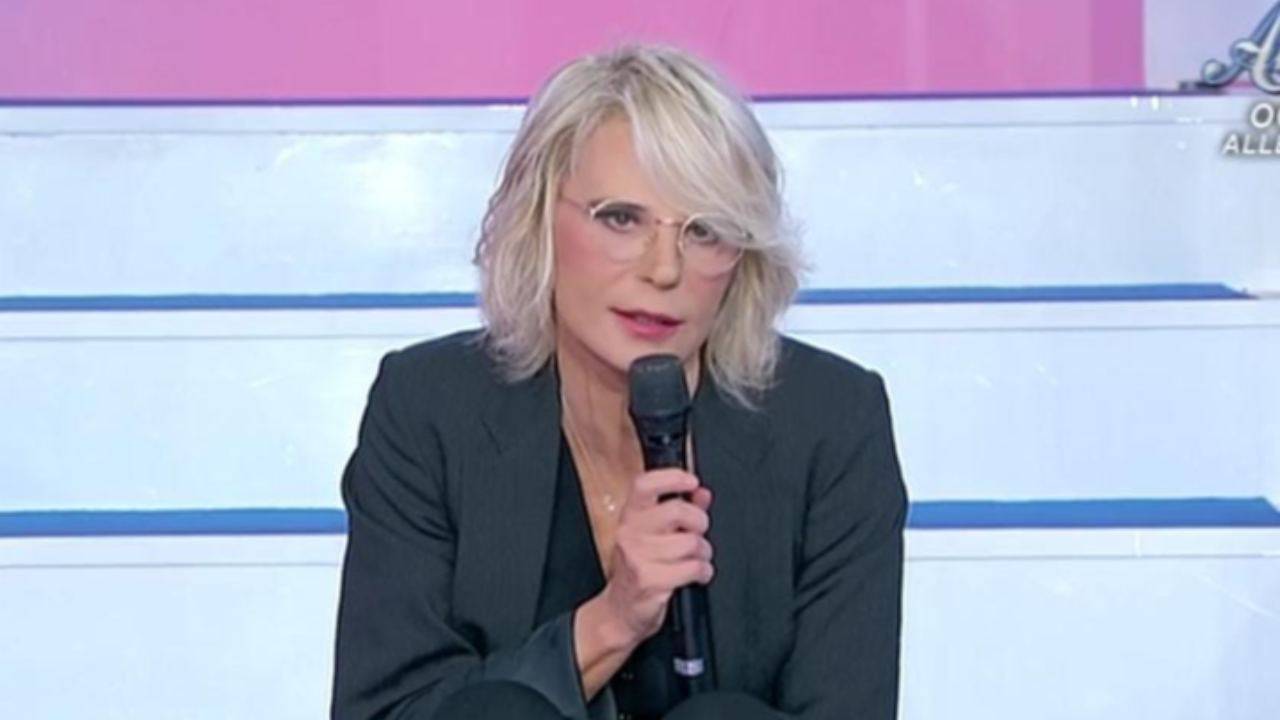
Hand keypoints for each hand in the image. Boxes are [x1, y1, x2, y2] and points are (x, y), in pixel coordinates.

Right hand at [598, 468, 714, 645]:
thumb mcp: (654, 536)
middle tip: (698, 532)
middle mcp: (630, 534)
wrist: (619, 612)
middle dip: (699, 522)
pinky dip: (703, 572)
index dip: (672, 477)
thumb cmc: (639, 571)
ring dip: (703, 553)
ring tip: (696, 559)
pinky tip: (696, 574)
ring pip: (690, 542)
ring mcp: (638, 557)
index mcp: (630, 517)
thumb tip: (701, 493)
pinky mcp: (650, 581)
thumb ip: (679, 510)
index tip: (691, 481)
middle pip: (677, 511)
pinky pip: (693, 568)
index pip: (645, 485)